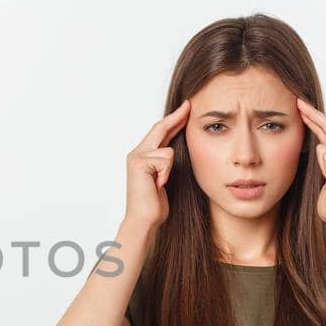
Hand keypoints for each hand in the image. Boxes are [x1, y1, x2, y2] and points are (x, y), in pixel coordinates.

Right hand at [125, 99, 189, 228]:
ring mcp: (136, 157)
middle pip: (160, 129)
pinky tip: (157, 184)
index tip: (186, 110)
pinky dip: (166, 173)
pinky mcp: (139, 162)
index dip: (173, 120)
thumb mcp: (164, 177)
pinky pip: (165, 159)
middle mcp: (136, 153)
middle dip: (176, 117)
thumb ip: (166, 161)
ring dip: (169, 169)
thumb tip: (177, 146)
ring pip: (167, 150)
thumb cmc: (154, 204)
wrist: (144, 219)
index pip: (159, 132)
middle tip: (189, 105)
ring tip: (160, 183)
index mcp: (141, 156)